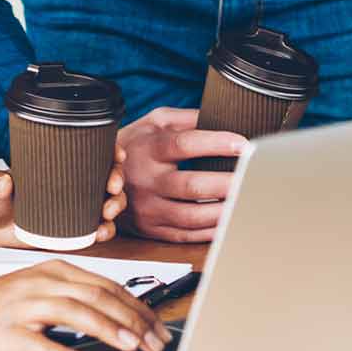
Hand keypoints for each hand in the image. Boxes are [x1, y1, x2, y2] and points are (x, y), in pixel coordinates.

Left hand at [0, 157, 127, 247]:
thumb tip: (3, 180)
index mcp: (58, 165)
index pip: (91, 152)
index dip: (110, 151)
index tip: (116, 154)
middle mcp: (73, 184)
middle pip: (107, 176)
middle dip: (117, 179)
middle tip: (112, 187)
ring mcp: (76, 207)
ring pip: (108, 202)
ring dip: (115, 205)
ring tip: (106, 214)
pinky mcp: (74, 230)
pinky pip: (98, 229)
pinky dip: (105, 230)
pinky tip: (101, 232)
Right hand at [0, 260, 169, 350]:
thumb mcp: (40, 289)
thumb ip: (75, 296)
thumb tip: (121, 315)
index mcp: (55, 271)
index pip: (107, 286)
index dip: (138, 307)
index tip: (159, 329)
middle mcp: (41, 283)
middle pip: (96, 297)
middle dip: (132, 320)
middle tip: (155, 343)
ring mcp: (20, 307)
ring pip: (71, 313)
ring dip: (105, 329)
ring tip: (130, 345)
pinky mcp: (1, 332)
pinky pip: (32, 342)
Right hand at [118, 106, 247, 242]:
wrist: (98, 175)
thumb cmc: (135, 144)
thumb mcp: (155, 121)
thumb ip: (187, 118)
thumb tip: (222, 115)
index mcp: (149, 148)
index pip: (185, 144)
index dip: (216, 143)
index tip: (243, 144)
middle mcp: (146, 180)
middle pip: (191, 185)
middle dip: (226, 183)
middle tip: (253, 178)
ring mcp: (148, 208)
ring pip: (191, 216)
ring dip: (223, 211)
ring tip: (247, 201)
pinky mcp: (151, 229)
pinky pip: (185, 235)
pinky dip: (210, 231)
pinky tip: (229, 221)